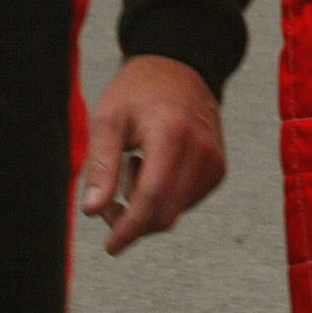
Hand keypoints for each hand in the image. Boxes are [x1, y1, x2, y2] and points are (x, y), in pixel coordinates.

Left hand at [81, 55, 224, 255]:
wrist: (178, 66)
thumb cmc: (138, 90)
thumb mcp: (109, 118)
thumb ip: (100, 164)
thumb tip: (93, 211)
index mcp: (171, 135)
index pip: (152, 199)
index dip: (129, 228)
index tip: (111, 246)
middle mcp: (200, 151)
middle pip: (165, 214)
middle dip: (134, 220)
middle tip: (109, 201)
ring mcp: (214, 161)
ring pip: (176, 212)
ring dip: (148, 207)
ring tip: (134, 166)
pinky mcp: (218, 168)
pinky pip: (188, 201)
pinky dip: (165, 197)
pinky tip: (154, 166)